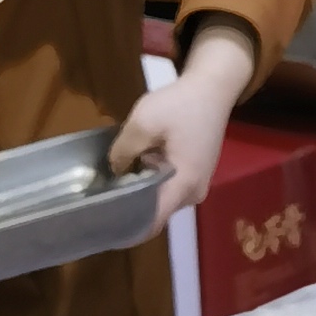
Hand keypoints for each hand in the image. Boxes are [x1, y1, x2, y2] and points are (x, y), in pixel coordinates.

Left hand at [111, 17, 256, 217]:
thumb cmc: (180, 105)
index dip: (127, 227)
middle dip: (131, 205)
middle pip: (157, 212)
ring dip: (142, 190)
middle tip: (104, 194)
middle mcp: (193, 193)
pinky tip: (139, 164)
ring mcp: (198, 184)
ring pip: (163, 199)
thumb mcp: (143, 122)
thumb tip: (115, 170)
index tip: (103, 222)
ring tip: (118, 177)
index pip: (153, 223)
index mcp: (183, 185)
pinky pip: (171, 187)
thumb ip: (123, 151)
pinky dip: (153, 181)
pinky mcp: (197, 174)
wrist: (212, 88)